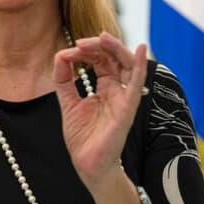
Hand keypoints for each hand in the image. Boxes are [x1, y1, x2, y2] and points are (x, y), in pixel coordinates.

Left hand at [53, 32, 147, 192]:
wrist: (88, 165)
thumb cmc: (83, 138)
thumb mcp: (68, 103)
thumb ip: (64, 79)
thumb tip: (61, 55)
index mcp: (105, 88)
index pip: (101, 60)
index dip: (87, 51)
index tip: (70, 51)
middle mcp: (117, 90)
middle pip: (115, 58)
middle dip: (100, 45)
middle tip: (82, 42)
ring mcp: (124, 98)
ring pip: (127, 64)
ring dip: (116, 48)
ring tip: (102, 38)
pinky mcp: (128, 108)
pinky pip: (137, 83)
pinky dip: (141, 65)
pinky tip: (142, 49)